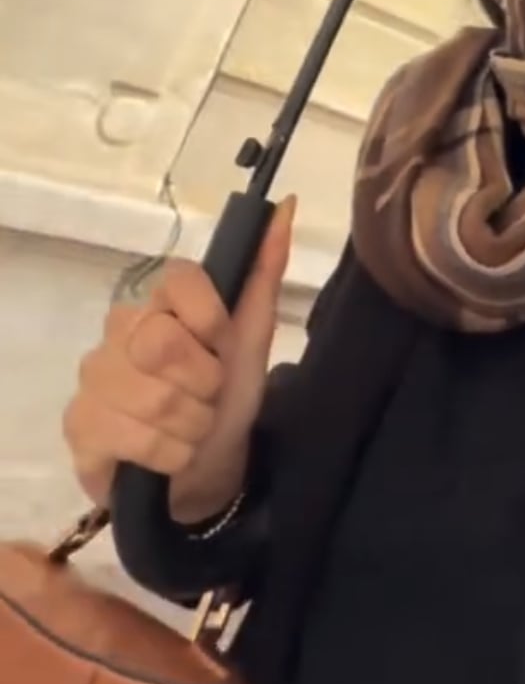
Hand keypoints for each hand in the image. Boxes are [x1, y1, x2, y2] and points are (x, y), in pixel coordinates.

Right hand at [62, 196, 296, 523]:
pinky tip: (166, 457)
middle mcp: (119, 331)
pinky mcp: (79, 426)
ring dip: (190, 427)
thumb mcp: (253, 342)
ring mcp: (93, 377)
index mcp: (161, 303)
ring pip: (151, 396)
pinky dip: (168, 455)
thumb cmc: (226, 402)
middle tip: (207, 400)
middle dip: (204, 385)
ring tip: (190, 432)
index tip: (222, 347)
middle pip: (163, 342)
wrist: (204, 476)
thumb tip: (286, 207)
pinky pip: (133, 437)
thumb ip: (264, 275)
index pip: (179, 277)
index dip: (209, 318)